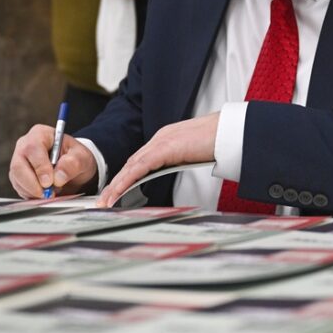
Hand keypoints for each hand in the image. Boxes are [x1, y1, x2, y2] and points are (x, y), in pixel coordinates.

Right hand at [9, 124, 96, 198]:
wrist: (74, 167)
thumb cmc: (76, 157)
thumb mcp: (83, 157)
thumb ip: (73, 163)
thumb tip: (58, 177)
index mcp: (40, 134)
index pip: (33, 148)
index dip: (40, 167)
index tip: (49, 182)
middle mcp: (25, 146)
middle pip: (18, 165)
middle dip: (33, 184)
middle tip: (48, 194)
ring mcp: (19, 161)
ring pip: (17, 179)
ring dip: (33, 191)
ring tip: (52, 193)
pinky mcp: (18, 176)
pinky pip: (19, 188)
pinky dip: (32, 195)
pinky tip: (45, 194)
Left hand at [95, 113, 219, 207]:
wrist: (229, 130)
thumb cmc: (219, 140)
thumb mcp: (195, 153)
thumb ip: (183, 159)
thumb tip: (181, 168)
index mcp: (166, 139)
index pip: (139, 161)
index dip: (126, 177)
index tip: (116, 192)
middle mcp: (160, 139)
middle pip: (131, 164)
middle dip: (115, 184)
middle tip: (103, 201)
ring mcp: (161, 142)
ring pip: (131, 167)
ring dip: (116, 186)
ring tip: (105, 202)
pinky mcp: (164, 148)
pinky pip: (140, 167)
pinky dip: (127, 181)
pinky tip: (117, 192)